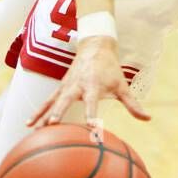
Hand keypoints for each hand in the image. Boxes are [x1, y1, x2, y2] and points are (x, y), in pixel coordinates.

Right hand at [27, 36, 150, 127]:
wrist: (95, 46)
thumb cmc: (110, 68)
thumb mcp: (122, 85)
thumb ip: (132, 104)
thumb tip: (147, 118)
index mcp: (93, 86)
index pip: (92, 103)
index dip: (92, 116)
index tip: (91, 128)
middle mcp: (76, 86)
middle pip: (65, 101)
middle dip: (58, 113)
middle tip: (52, 126)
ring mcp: (65, 86)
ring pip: (51, 103)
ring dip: (42, 116)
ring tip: (32, 130)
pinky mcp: (60, 88)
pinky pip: (47, 102)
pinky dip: (39, 112)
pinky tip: (29, 124)